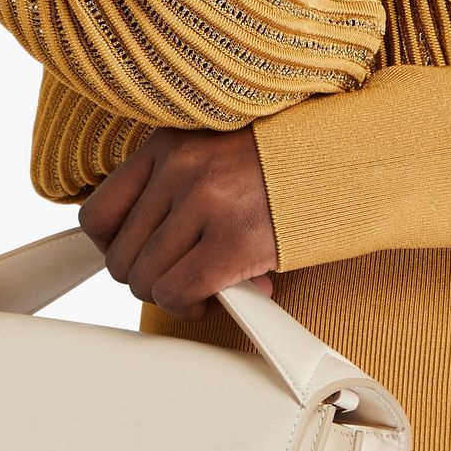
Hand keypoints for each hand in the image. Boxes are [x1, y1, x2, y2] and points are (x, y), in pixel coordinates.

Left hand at [77, 125, 279, 320]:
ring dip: (174, 295)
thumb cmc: (287, 165)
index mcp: (167, 145)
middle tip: (185, 276)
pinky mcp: (234, 240)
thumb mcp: (215, 155)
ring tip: (207, 286)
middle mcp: (180, 169)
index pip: (97, 215)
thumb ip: (173, 189)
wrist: (353, 161)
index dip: (114, 250)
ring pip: (147, 280)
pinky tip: (217, 297)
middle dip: (151, 278)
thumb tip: (138, 247)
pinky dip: (191, 305)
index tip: (141, 258)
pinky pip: (180, 292)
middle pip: (121, 257)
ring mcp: (206, 203)